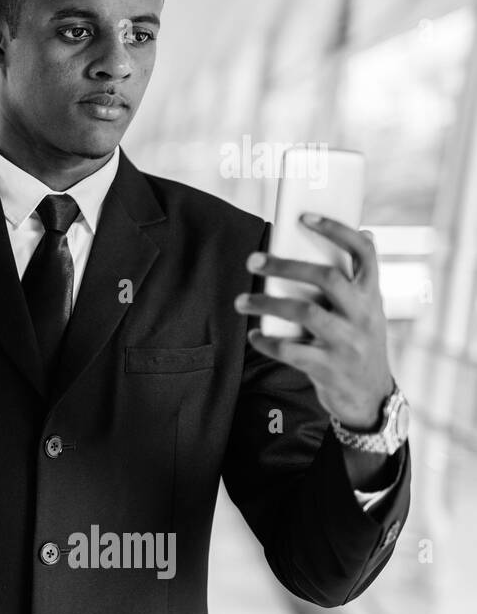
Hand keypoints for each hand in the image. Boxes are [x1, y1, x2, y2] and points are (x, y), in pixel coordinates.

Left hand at [233, 213, 393, 428]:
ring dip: (267, 302)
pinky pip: (291, 351)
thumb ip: (359, 279)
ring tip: (240, 300)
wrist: (371, 398)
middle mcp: (364, 316)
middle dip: (286, 264)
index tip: (305, 216)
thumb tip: (365, 230)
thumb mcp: (368, 311)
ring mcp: (348, 343)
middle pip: (327, 278)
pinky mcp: (329, 369)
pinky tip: (254, 335)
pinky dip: (268, 341)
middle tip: (252, 259)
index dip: (337, 230)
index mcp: (373, 296)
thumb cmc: (359, 343)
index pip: (363, 253)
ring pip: (305, 312)